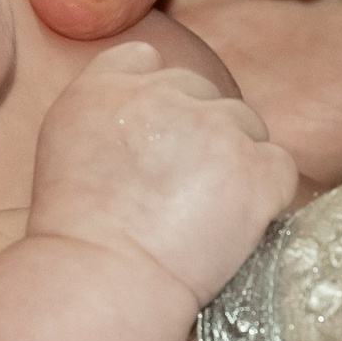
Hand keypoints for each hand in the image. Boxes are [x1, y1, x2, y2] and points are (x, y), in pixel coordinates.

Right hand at [29, 42, 297, 305]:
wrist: (103, 281)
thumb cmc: (75, 234)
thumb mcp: (62, 147)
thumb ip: (104, 111)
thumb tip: (145, 112)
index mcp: (107, 85)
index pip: (147, 59)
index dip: (156, 99)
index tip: (154, 140)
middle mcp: (163, 93)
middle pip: (203, 91)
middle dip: (198, 131)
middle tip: (182, 188)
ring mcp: (216, 128)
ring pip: (246, 125)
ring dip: (235, 160)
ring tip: (207, 213)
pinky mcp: (257, 169)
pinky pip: (279, 166)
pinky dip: (266, 193)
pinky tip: (235, 224)